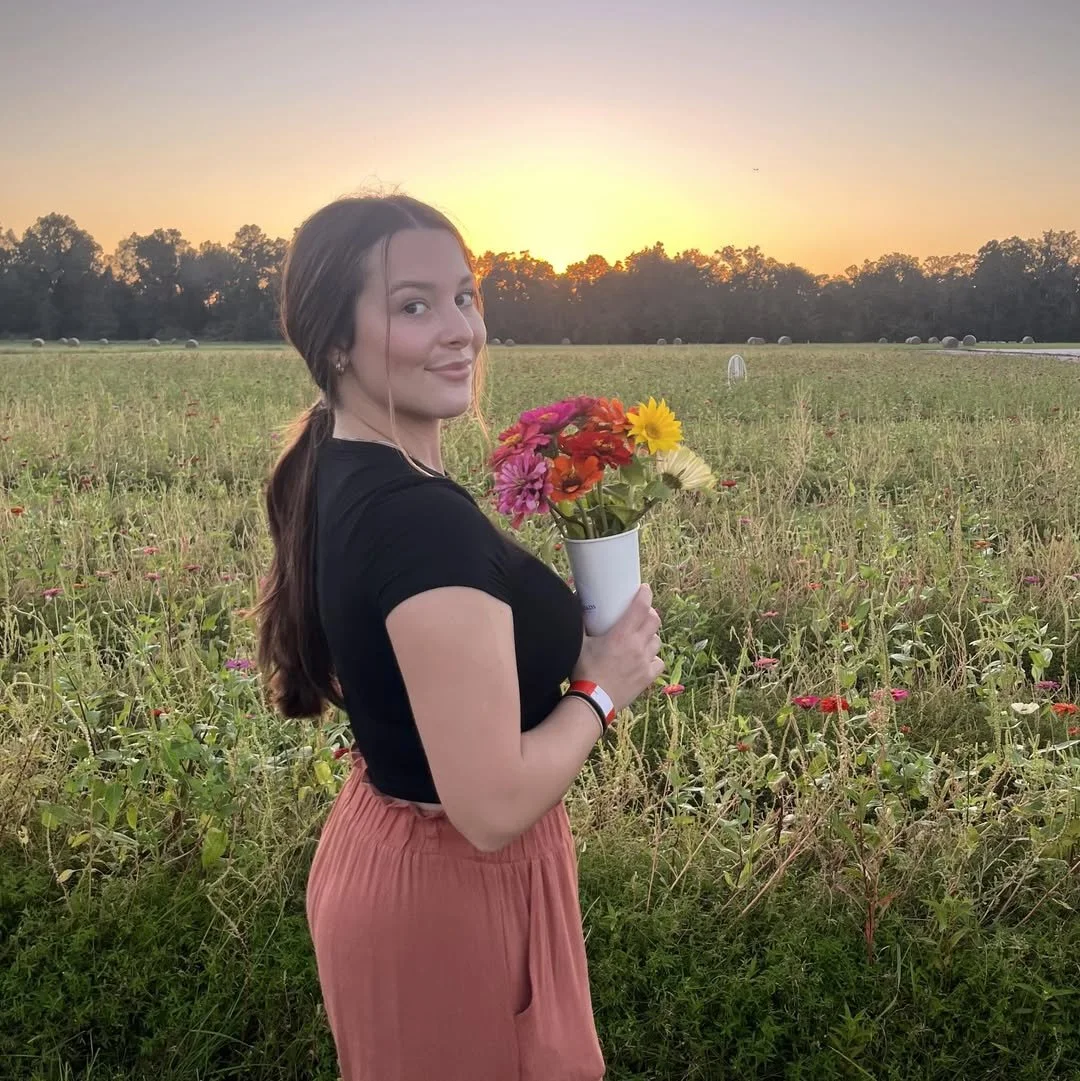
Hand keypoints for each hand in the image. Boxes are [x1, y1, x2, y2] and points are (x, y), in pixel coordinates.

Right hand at [571, 584, 664, 714]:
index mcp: (621, 634)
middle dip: (649, 613)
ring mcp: (644, 662)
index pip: (641, 607)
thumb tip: (576, 605)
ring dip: (651, 635)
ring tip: (641, 637)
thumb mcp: (579, 643)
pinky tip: (644, 659)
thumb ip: (580, 624)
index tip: (644, 589)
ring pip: (657, 640)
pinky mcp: (647, 677)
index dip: (645, 594)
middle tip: (641, 613)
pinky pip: (658, 662)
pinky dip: (653, 658)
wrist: (593, 701)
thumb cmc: (584, 671)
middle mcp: (637, 645)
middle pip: (654, 620)